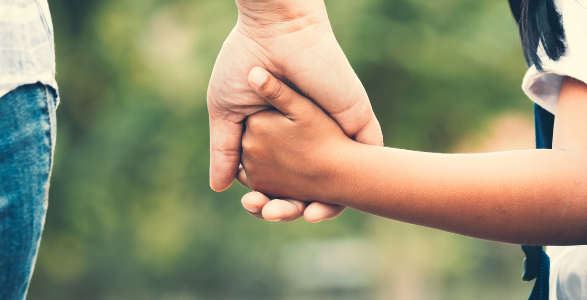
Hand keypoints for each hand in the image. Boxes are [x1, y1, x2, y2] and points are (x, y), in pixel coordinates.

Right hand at [208, 0, 380, 220]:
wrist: (276, 31)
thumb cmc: (246, 63)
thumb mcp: (227, 112)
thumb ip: (225, 149)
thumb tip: (219, 188)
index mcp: (282, 134)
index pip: (279, 178)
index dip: (267, 198)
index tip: (253, 206)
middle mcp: (311, 136)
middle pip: (308, 187)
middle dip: (292, 207)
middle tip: (271, 214)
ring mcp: (336, 131)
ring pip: (339, 182)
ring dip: (323, 206)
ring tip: (303, 216)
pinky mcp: (357, 122)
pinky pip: (366, 162)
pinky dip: (354, 188)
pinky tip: (332, 205)